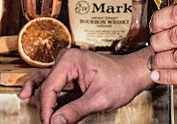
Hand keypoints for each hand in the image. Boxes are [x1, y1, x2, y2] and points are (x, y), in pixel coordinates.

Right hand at [18, 48, 151, 123]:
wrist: (133, 74)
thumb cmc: (121, 79)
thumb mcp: (99, 99)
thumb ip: (75, 111)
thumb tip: (55, 123)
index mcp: (70, 60)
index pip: (48, 88)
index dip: (46, 110)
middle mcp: (65, 60)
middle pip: (44, 87)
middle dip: (45, 107)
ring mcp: (66, 66)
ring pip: (44, 86)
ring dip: (43, 103)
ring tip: (45, 118)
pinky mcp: (68, 74)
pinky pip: (52, 87)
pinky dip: (48, 99)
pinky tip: (47, 110)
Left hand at [148, 0, 176, 105]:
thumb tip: (176, 19)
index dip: (161, 19)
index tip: (154, 24)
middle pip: (175, 34)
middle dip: (157, 41)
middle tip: (152, 44)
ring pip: (176, 56)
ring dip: (159, 60)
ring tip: (154, 61)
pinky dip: (167, 76)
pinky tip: (160, 74)